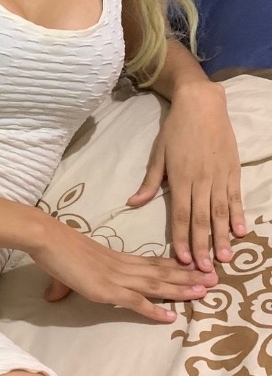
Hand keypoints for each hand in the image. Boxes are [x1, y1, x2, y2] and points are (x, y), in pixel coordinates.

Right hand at [34, 217, 216, 323]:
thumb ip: (63, 285)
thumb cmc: (54, 251)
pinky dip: (154, 310)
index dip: (174, 266)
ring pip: (156, 284)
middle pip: (161, 271)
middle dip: (188, 276)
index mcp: (116, 258)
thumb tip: (51, 296)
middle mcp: (122, 266)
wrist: (47, 239)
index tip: (194, 268)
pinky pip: (136, 301)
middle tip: (214, 279)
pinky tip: (170, 317)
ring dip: (181, 289)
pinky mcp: (107, 290)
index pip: (151, 262)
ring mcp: (116, 278)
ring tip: (204, 292)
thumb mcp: (64, 270)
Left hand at [126, 82, 244, 270]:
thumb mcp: (158, 154)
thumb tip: (134, 203)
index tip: (182, 258)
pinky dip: (239, 215)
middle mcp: (201, 180)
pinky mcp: (233, 170)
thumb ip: (150, 182)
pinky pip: (236, 197)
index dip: (181, 238)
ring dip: (222, 236)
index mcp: (180, 178)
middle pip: (201, 219)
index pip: (180, 214)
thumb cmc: (176, 130)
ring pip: (221, 212)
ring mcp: (219, 176)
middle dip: (202, 245)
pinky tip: (241, 232)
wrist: (202, 105)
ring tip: (225, 258)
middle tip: (205, 270)